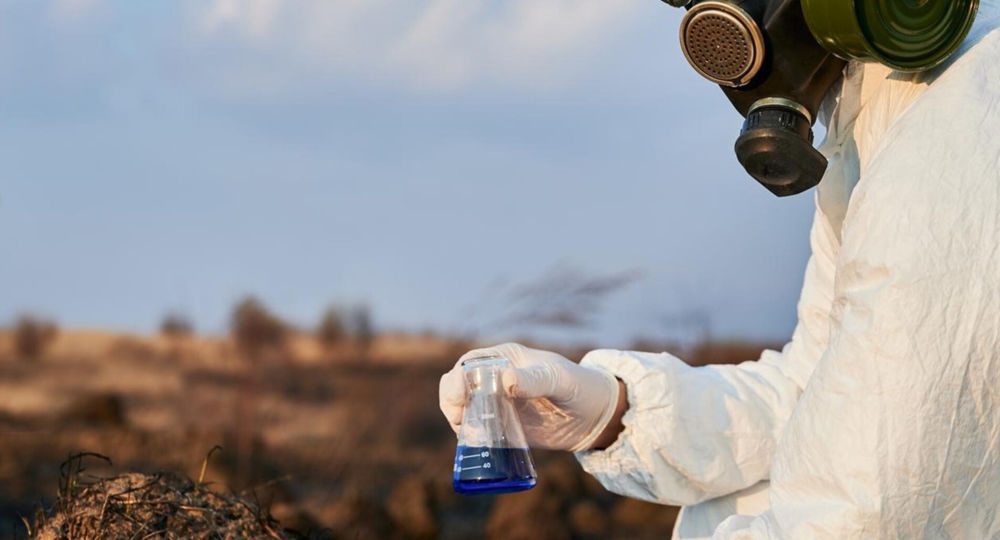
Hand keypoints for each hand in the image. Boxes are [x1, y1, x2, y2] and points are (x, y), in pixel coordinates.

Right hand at [439, 343, 620, 451]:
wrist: (594, 417)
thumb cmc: (580, 386)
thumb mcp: (560, 380)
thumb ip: (536, 379)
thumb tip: (507, 381)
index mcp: (505, 359)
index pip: (470, 363)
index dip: (458, 378)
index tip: (460, 396)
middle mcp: (495, 380)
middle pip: (457, 385)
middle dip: (451, 399)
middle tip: (459, 418)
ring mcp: (496, 404)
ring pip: (461, 408)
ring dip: (457, 420)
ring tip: (468, 433)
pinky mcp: (501, 428)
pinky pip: (476, 432)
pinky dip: (469, 438)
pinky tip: (476, 445)